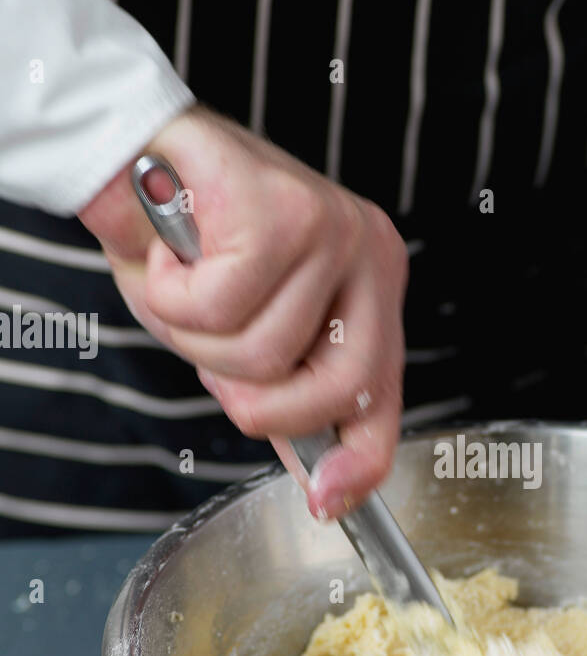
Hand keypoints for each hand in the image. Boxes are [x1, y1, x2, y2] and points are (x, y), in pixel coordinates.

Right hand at [77, 103, 407, 517]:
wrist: (132, 153)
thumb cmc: (190, 245)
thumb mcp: (246, 336)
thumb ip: (288, 397)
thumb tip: (322, 483)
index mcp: (373, 288)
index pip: (385, 398)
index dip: (360, 461)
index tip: (324, 501)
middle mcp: (370, 256)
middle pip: (337, 389)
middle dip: (258, 403)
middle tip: (213, 361)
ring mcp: (336, 230)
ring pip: (267, 354)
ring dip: (199, 338)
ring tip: (188, 285)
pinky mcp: (286, 210)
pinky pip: (223, 310)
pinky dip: (173, 297)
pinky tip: (174, 255)